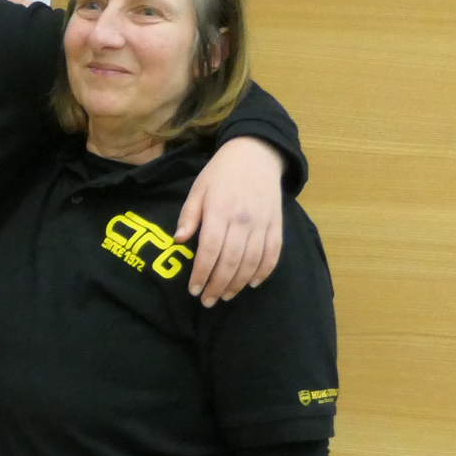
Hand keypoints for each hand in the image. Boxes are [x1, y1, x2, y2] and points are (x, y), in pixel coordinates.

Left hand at [175, 136, 284, 303]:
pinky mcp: (276, 224)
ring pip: (251, 262)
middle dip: (218, 285)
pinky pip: (273, 253)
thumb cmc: (220, 173)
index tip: (194, 290)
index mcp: (219, 211)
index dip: (201, 274)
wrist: (256, 153)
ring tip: (226, 296)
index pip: (209, 251)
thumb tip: (179, 241)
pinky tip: (252, 283)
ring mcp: (262, 223)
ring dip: (238, 283)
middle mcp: (242, 220)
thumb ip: (188, 216)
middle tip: (208, 301)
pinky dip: (264, 271)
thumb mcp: (197, 189)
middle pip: (230, 262)